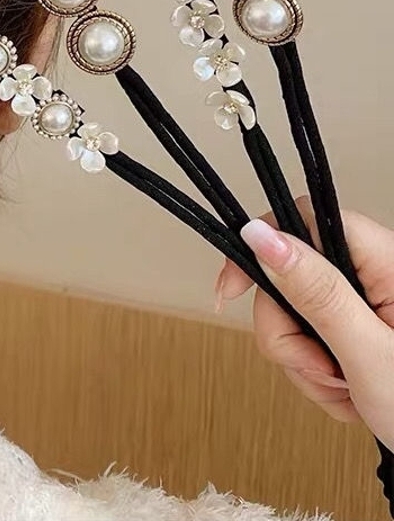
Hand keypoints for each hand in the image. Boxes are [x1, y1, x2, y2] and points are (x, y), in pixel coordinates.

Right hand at [216, 197, 393, 450]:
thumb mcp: (369, 354)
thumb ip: (316, 293)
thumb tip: (261, 236)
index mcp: (386, 262)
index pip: (305, 220)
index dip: (263, 247)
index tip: (233, 290)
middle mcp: (374, 272)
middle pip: (288, 274)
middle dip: (289, 331)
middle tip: (321, 369)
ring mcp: (364, 301)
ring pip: (291, 310)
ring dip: (304, 359)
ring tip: (344, 390)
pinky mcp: (355, 324)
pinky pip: (307, 335)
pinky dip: (316, 370)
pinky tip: (347, 392)